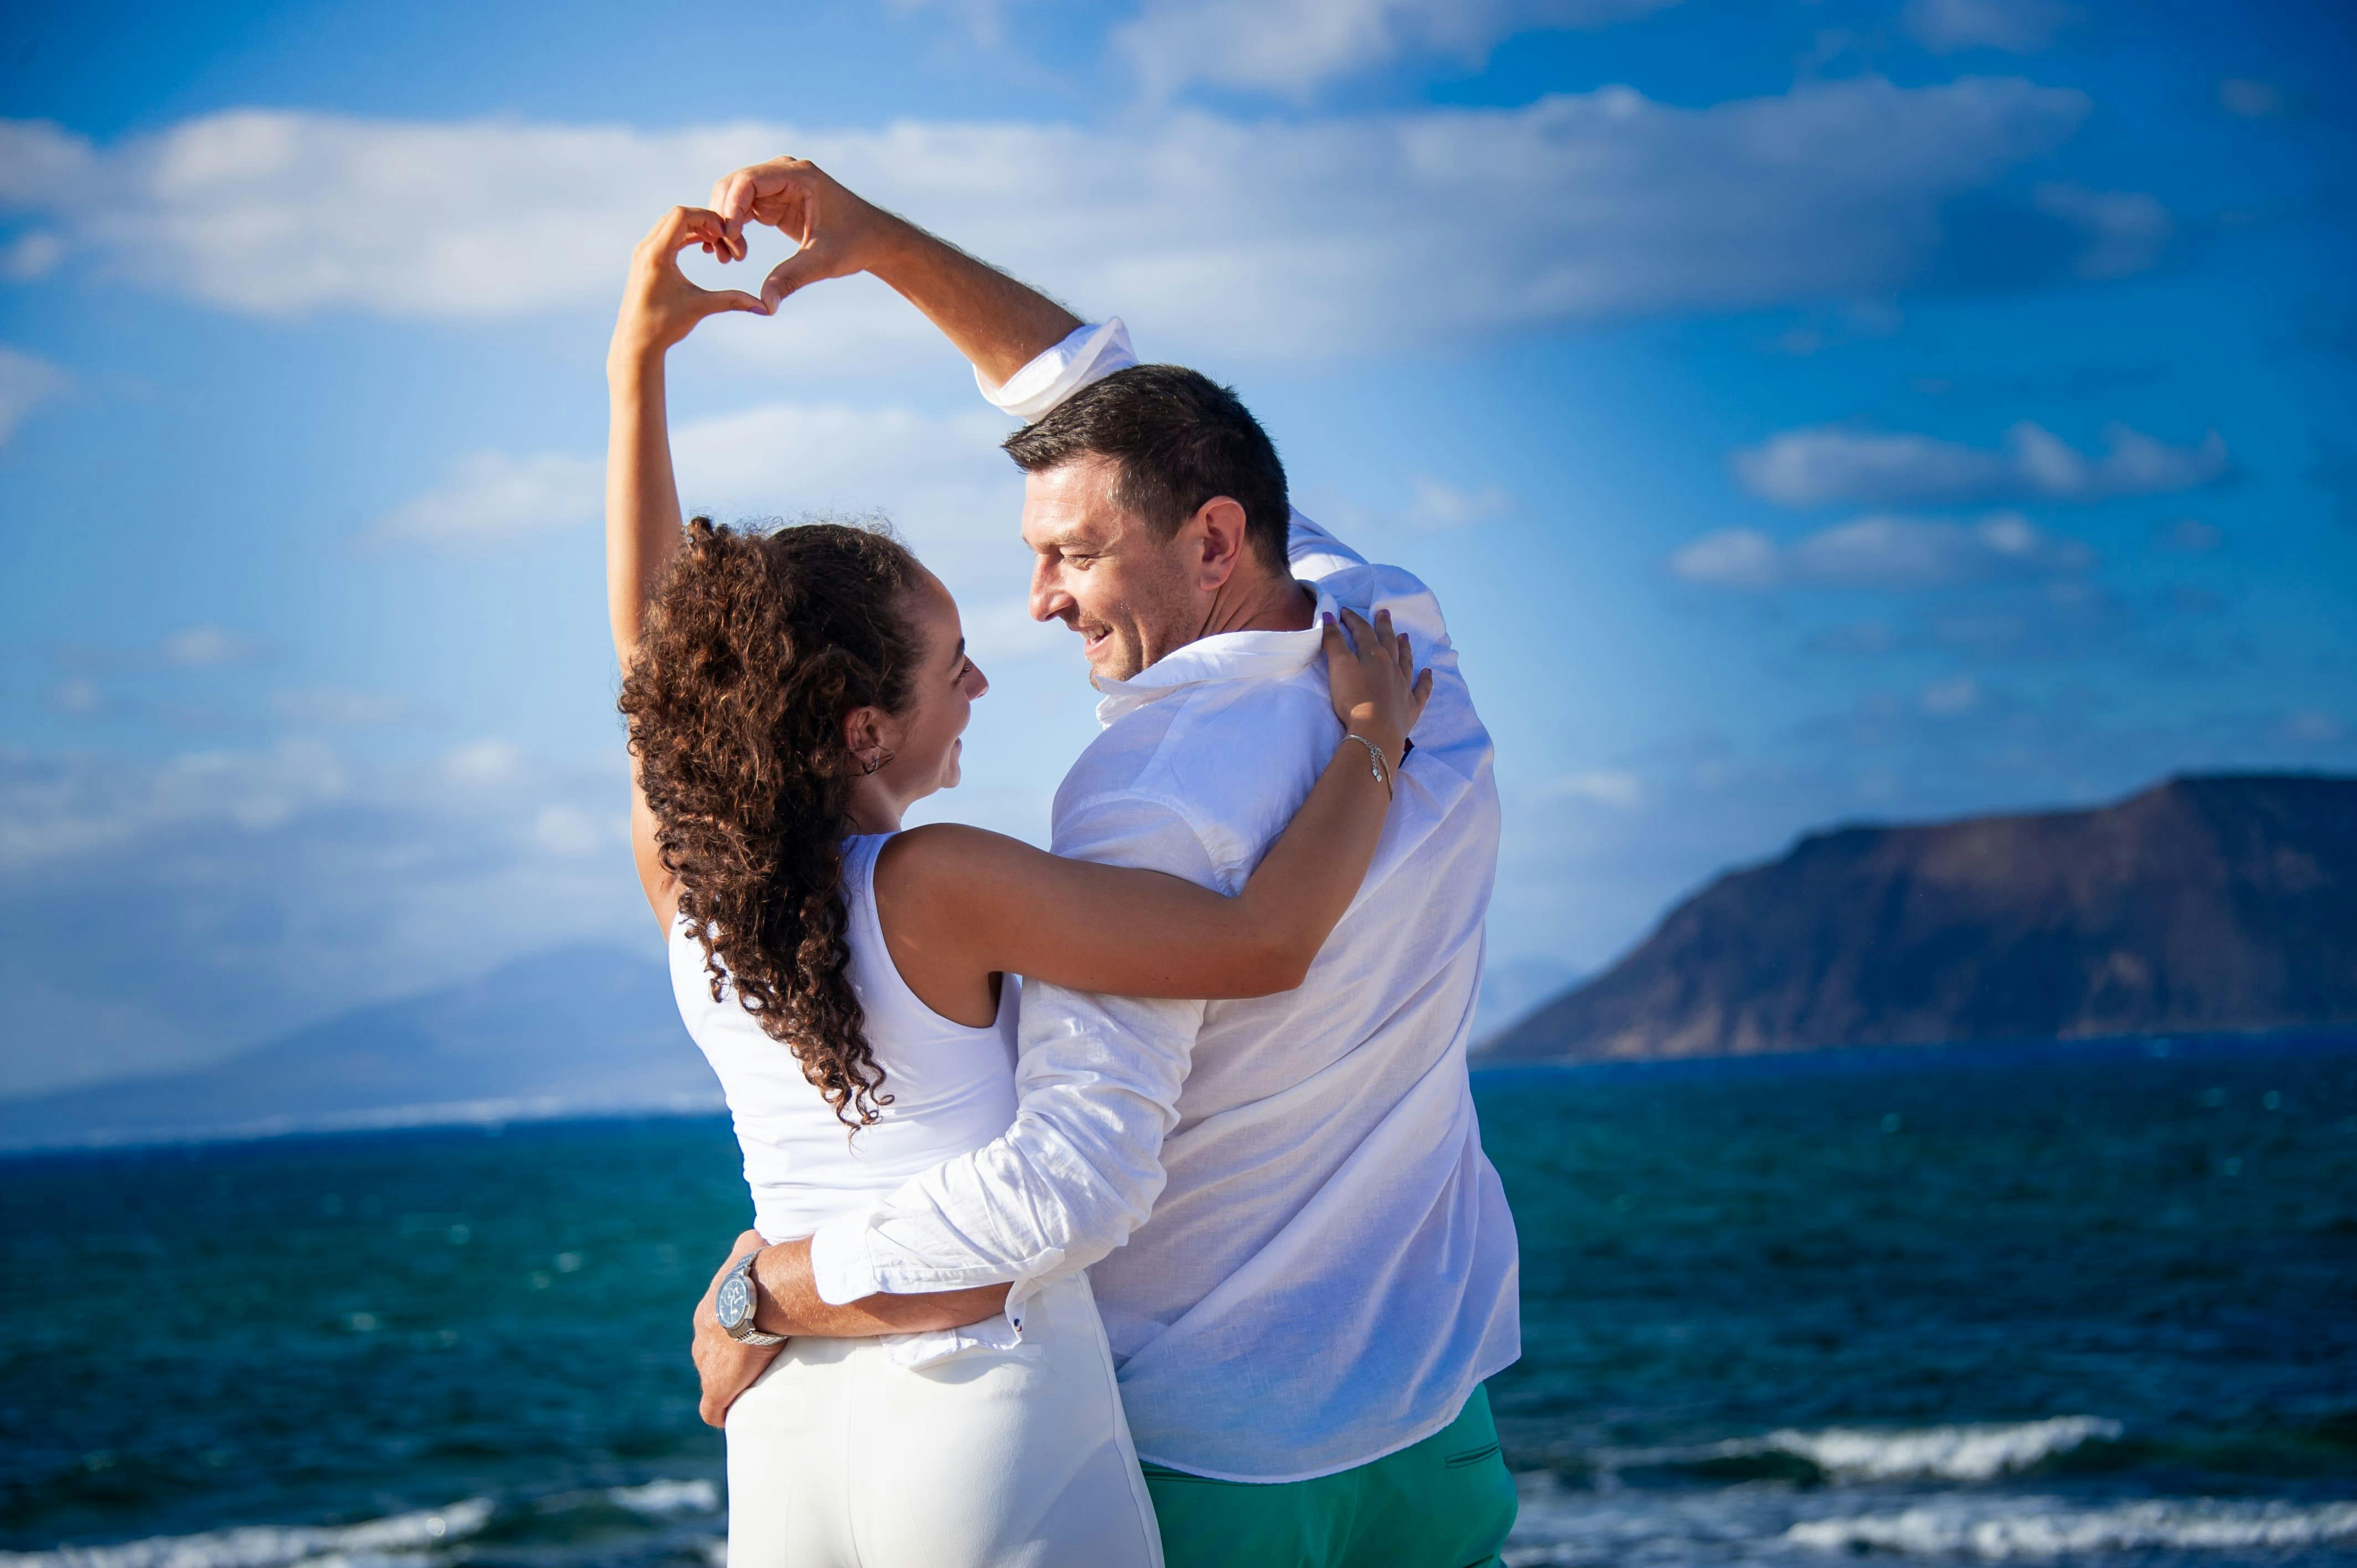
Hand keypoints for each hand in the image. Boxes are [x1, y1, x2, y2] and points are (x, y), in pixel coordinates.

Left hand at [610, 207, 766, 366]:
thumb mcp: (701, 307)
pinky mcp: (644, 259)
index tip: (724, 234)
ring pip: (670, 223)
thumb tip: (765, 308)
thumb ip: (733, 301)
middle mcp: (646, 248)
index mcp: (657, 254)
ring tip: (714, 243)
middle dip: (703, 221)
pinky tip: (701, 247)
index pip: (682, 215)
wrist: (636, 342)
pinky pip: (665, 235)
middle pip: (677, 215)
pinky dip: (685, 236)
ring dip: (694, 228)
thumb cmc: (664, 326)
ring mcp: (642, 252)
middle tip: (723, 238)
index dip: (707, 218)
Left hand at [689, 1230, 782, 1427]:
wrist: (751, 1298)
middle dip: (728, 1358)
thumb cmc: (754, 1271)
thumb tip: (757, 1233)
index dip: (731, 1332)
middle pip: (710, 1353)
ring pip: (712, 1378)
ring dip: (728, 1382)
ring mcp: (706, 1365)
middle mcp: (701, 1339)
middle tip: (754, 1360)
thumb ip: (749, 1243)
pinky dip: (721, 1411)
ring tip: (750, 1387)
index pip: (714, 1326)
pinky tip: (732, 1415)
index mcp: (708, 1313)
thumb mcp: (748, 1247)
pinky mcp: (715, 1388)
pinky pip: (713, 1409)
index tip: (749, 1335)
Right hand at [705, 157, 901, 310]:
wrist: (874, 240)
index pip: (748, 180)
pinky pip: (741, 208)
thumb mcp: (823, 262)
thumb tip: (764, 306)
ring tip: (726, 258)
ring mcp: (777, 185)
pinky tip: (729, 254)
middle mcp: (784, 173)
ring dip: (724, 225)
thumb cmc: (856, 244)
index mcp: (799, 175)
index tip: (729, 238)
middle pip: (734, 184)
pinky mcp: (774, 201)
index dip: (731, 207)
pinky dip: (732, 228)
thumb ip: (791, 279)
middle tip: (723, 254)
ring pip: (732, 196)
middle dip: (722, 217)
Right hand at [1322, 606, 1430, 769]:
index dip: (1353, 620)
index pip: (1362, 631)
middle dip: (1384, 626)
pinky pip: (1422, 689)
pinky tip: (1428, 672)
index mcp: (1373, 655)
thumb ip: (1334, 641)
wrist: (1376, 730)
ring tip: (1405, 636)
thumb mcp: (1339, 666)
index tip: (1345, 611)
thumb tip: (1330, 615)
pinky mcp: (1412, 706)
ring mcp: (1404, 685)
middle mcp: (1392, 666)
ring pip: (1406, 661)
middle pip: (1388, 640)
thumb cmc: (1354, 698)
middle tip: (1384, 613)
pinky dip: (1425, 680)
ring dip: (1405, 647)